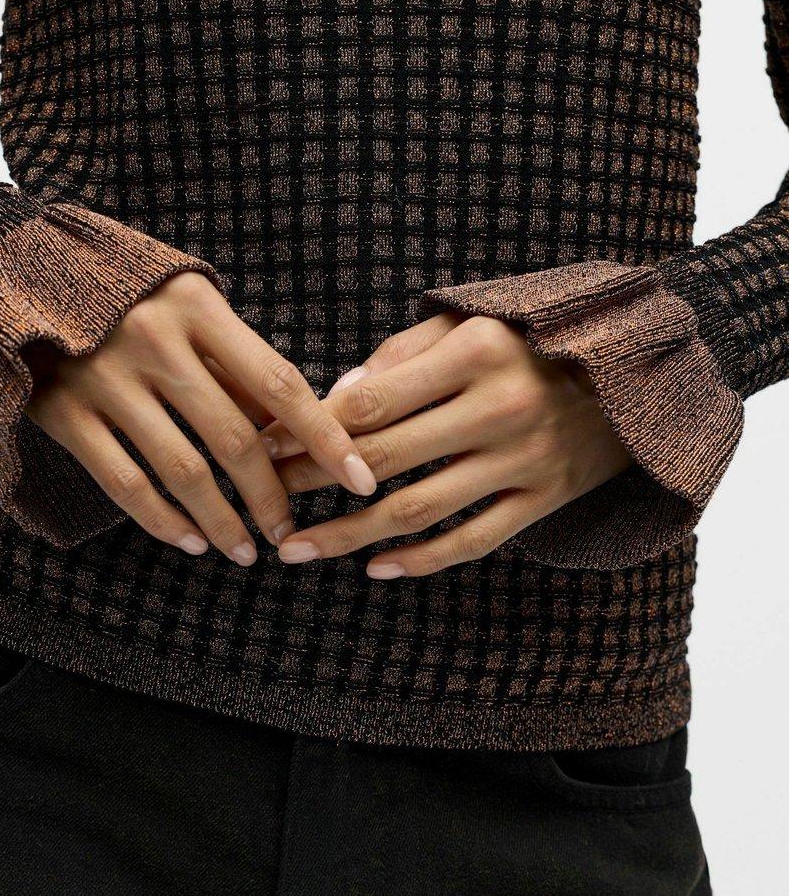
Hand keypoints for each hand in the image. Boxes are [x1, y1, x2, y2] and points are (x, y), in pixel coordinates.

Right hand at [24, 270, 375, 564]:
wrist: (19, 274)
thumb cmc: (130, 299)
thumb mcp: (186, 306)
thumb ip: (234, 361)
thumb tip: (291, 433)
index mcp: (198, 308)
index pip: (280, 383)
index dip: (326, 437)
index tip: (362, 479)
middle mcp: (154, 341)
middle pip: (235, 437)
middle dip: (270, 496)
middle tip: (288, 533)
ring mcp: (106, 378)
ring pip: (182, 469)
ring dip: (221, 521)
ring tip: (244, 551)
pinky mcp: (63, 411)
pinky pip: (123, 482)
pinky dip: (162, 521)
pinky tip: (189, 542)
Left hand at [262, 311, 632, 576]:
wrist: (633, 376)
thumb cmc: (527, 345)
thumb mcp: (469, 327)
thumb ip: (399, 355)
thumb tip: (332, 399)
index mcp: (475, 352)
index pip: (371, 401)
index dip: (309, 429)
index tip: (262, 447)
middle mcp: (500, 407)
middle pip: (383, 458)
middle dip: (312, 484)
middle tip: (265, 502)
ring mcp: (525, 460)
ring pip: (419, 510)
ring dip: (349, 535)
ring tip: (298, 549)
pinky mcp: (544, 500)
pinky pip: (472, 540)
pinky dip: (421, 561)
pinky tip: (376, 568)